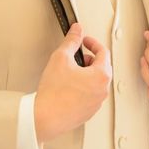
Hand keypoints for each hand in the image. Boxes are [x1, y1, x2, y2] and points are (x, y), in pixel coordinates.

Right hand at [34, 23, 111, 142]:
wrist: (44, 117)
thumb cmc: (54, 92)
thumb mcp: (61, 57)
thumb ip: (71, 41)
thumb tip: (77, 30)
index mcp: (101, 75)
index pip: (103, 52)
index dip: (92, 43)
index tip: (84, 41)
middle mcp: (103, 90)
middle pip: (102, 66)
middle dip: (90, 58)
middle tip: (77, 56)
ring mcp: (96, 103)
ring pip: (97, 81)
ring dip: (87, 72)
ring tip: (70, 72)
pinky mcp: (88, 112)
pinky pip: (91, 94)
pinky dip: (84, 86)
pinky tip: (68, 86)